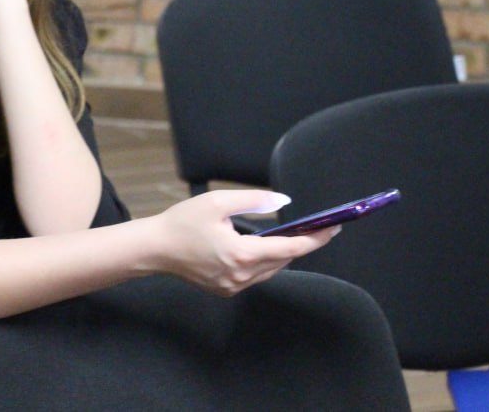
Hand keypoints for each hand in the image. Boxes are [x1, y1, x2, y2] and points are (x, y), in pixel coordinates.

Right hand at [151, 190, 337, 296]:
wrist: (155, 248)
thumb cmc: (183, 222)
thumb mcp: (218, 202)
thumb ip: (255, 200)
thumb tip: (284, 202)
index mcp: (241, 254)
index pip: (290, 250)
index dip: (315, 239)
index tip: (333, 228)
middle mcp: (240, 276)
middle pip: (283, 261)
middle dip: (302, 244)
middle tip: (319, 227)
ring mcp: (233, 286)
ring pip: (271, 270)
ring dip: (283, 254)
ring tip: (296, 235)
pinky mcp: (226, 289)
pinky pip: (255, 276)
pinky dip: (265, 261)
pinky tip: (266, 247)